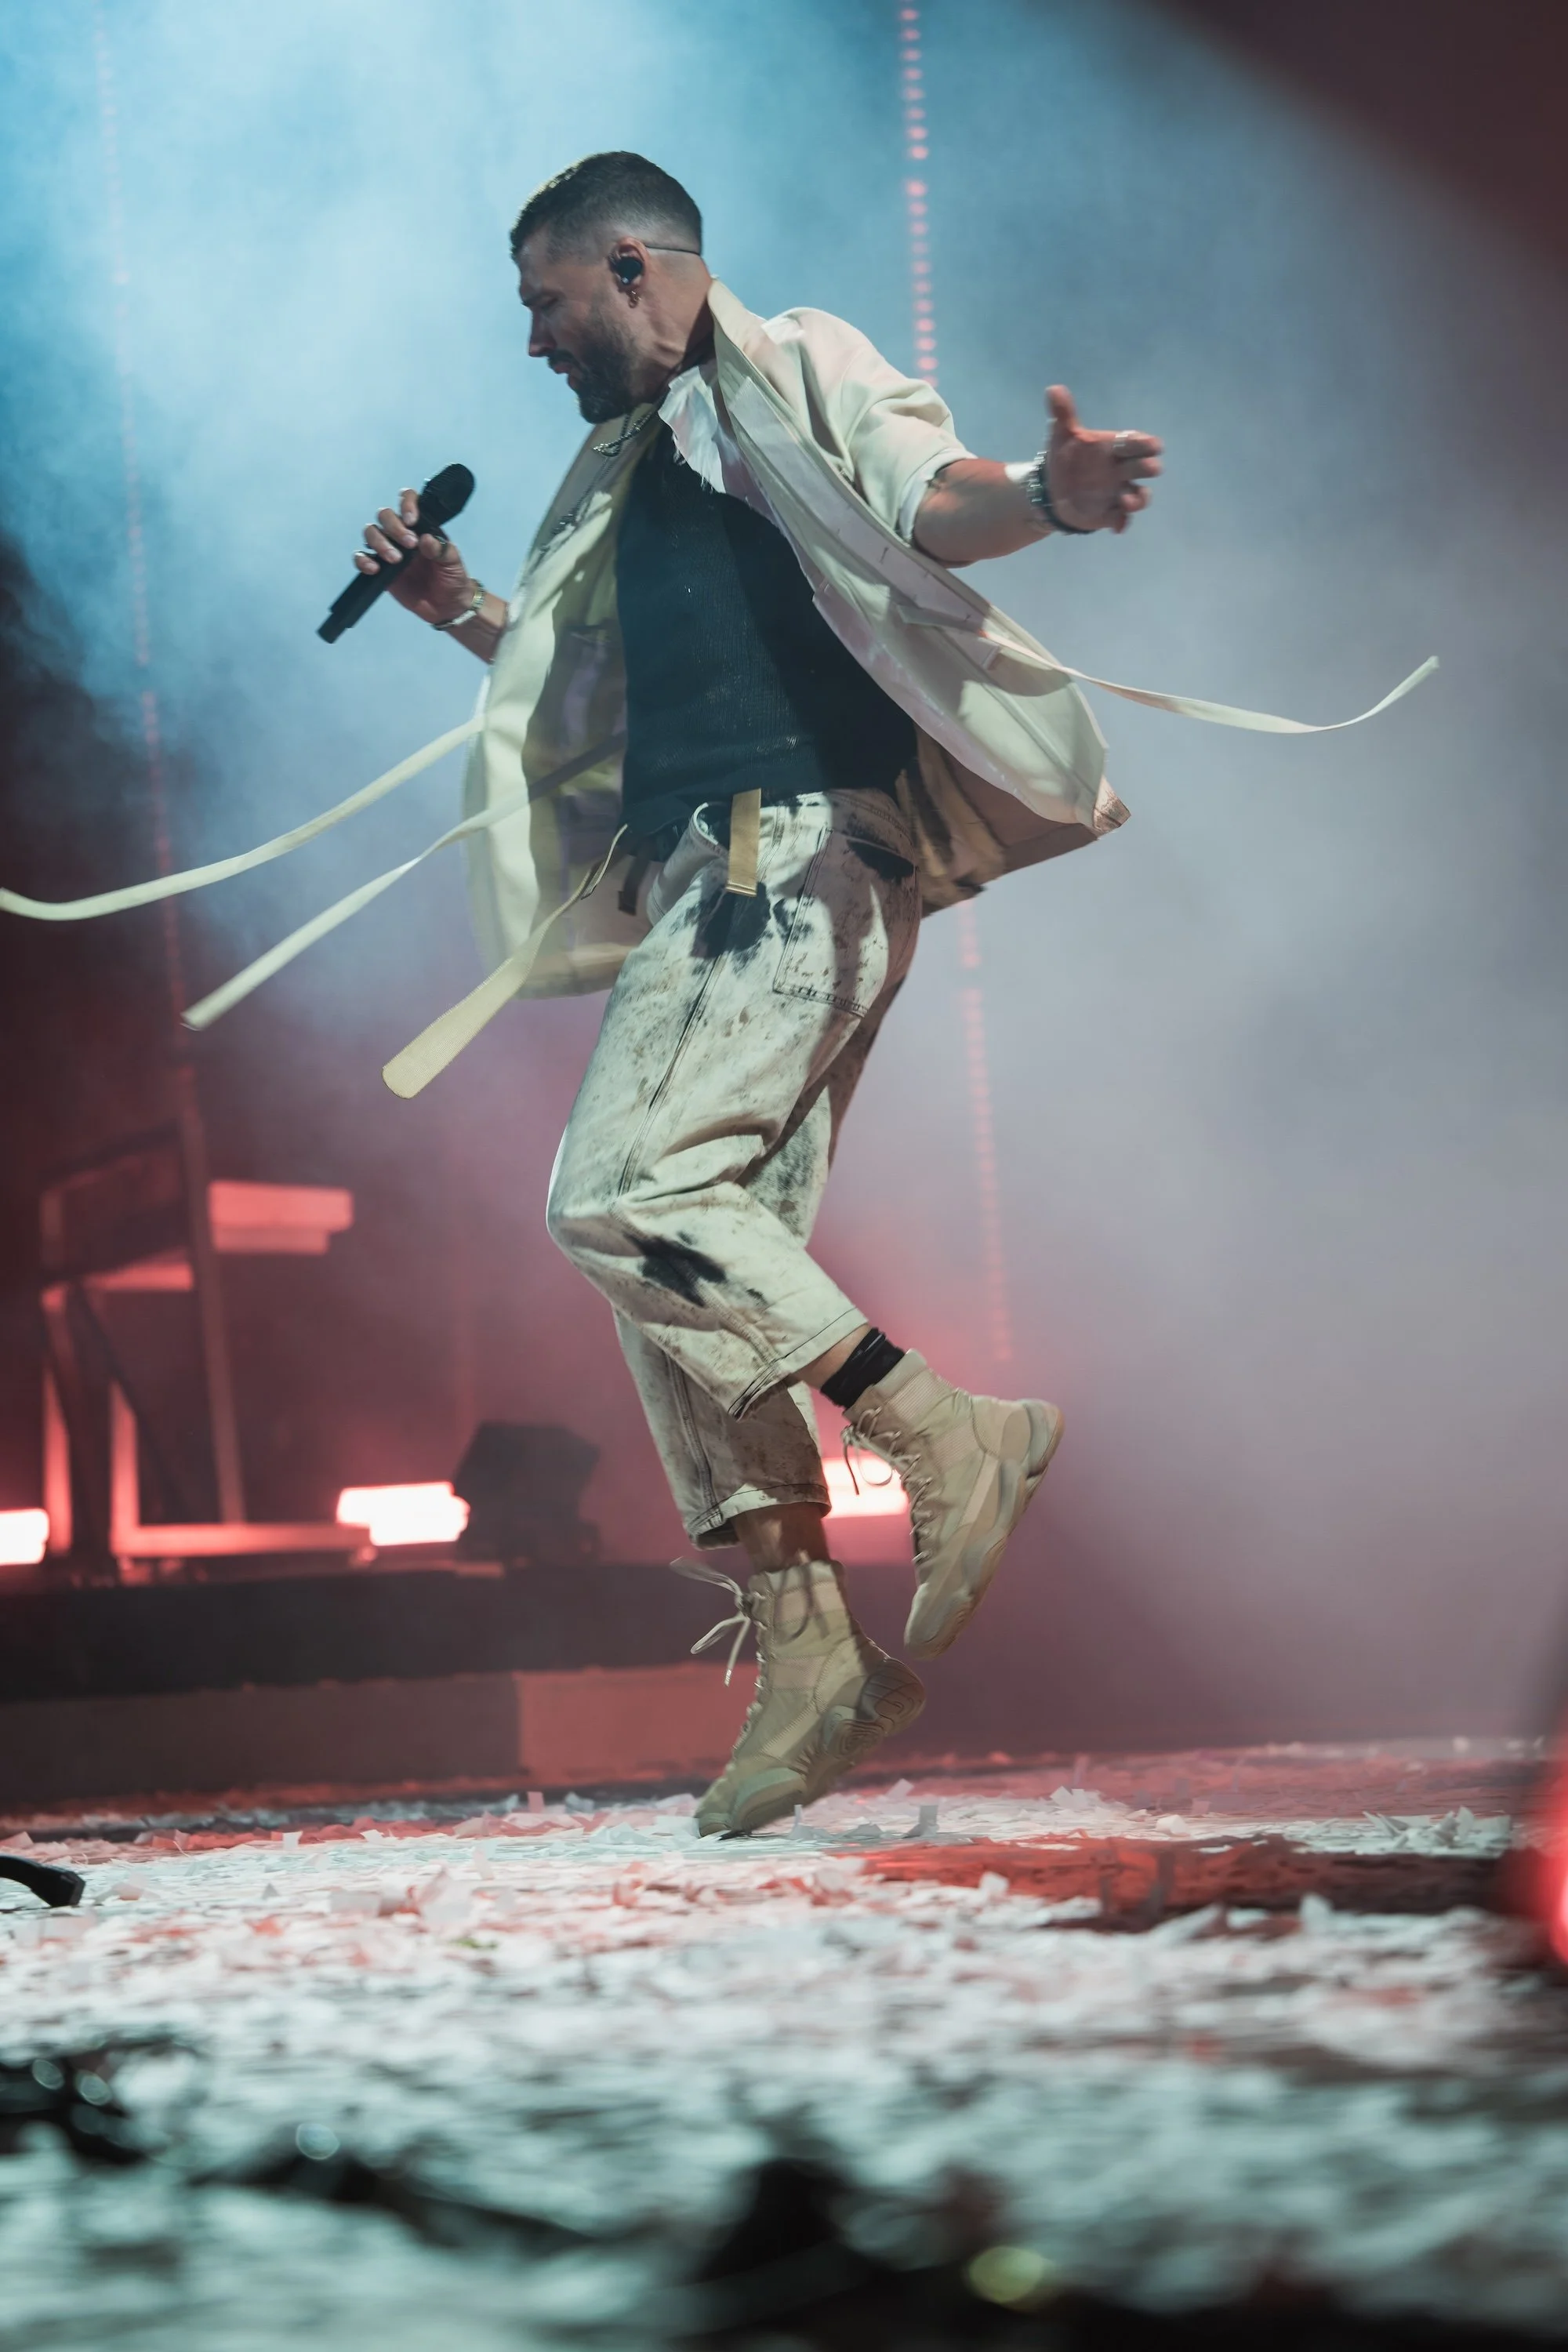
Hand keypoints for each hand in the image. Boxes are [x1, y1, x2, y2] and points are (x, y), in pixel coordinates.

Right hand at [355, 488, 474, 624]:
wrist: (447, 606)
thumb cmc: (453, 578)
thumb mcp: (453, 562)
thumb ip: (441, 549)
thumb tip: (425, 539)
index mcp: (421, 525)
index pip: (408, 499)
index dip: (406, 503)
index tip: (412, 520)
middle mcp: (402, 533)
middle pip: (384, 515)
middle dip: (394, 527)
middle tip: (410, 546)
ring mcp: (389, 549)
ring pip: (370, 532)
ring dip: (379, 542)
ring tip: (395, 559)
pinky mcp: (379, 569)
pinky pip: (361, 557)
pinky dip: (362, 560)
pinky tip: (374, 569)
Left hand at [1043, 387, 1161, 534]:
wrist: (1052, 488)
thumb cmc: (1065, 458)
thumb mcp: (1062, 435)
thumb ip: (1062, 413)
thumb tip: (1053, 389)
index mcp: (1115, 449)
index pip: (1137, 443)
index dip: (1144, 443)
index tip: (1147, 444)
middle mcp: (1122, 470)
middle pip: (1145, 467)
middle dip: (1148, 467)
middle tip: (1147, 468)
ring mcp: (1118, 492)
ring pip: (1140, 496)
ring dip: (1138, 499)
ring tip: (1126, 501)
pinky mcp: (1109, 512)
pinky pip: (1121, 519)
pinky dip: (1121, 522)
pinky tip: (1116, 527)